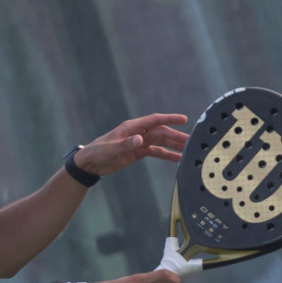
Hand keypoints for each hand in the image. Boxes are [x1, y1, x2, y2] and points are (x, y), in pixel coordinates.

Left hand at [73, 113, 188, 176]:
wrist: (90, 163)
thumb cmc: (98, 151)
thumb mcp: (111, 148)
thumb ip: (126, 144)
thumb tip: (140, 140)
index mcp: (132, 127)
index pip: (154, 120)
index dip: (169, 119)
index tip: (183, 119)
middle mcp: (138, 133)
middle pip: (161, 132)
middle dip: (176, 136)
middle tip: (190, 141)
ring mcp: (139, 142)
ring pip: (160, 142)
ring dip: (174, 146)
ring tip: (188, 150)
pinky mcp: (138, 152)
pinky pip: (155, 152)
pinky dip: (166, 155)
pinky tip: (177, 159)